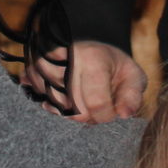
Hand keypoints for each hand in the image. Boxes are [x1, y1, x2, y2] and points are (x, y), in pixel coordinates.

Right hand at [21, 41, 146, 122]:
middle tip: (95, 108)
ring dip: (70, 112)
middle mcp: (67, 58)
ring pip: (56, 107)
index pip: (96, 103)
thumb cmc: (114, 66)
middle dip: (88, 117)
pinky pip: (38, 98)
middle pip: (75, 109)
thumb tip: (124, 114)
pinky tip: (61, 99)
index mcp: (94, 58)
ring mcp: (47, 63)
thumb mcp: (133, 76)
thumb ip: (133, 96)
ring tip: (81, 102)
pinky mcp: (34, 69)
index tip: (109, 113)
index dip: (105, 116)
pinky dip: (49, 105)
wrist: (90, 49)